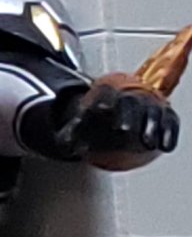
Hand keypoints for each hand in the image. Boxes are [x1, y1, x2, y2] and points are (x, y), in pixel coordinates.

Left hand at [58, 76, 179, 170]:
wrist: (118, 109)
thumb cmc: (97, 119)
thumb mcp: (79, 124)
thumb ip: (71, 133)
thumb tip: (66, 143)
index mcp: (106, 90)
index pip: (103, 93)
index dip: (102, 100)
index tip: (100, 109)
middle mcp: (129, 94)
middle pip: (128, 102)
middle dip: (126, 114)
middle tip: (123, 129)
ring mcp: (148, 103)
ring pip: (152, 111)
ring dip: (150, 126)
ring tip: (146, 143)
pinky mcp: (165, 114)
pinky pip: (170, 121)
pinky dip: (168, 132)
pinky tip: (164, 146)